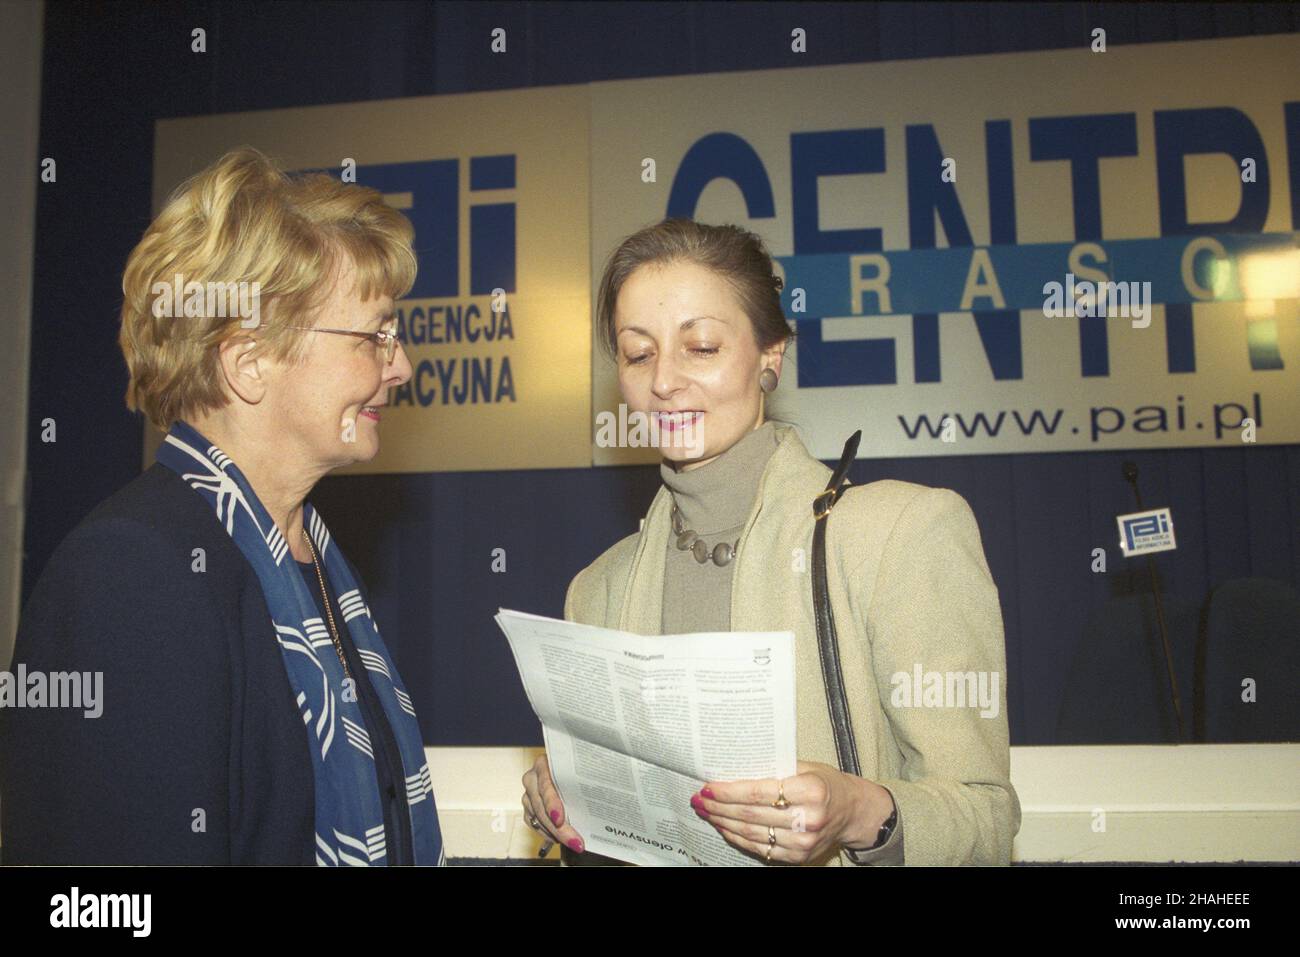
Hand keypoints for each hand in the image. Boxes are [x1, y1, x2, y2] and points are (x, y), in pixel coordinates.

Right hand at [521, 752, 584, 853]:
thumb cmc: (573, 767)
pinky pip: (534, 824)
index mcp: (544, 764)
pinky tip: (560, 838)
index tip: (560, 819)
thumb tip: (601, 798)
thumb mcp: (578, 768)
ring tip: (574, 842)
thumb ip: (582, 780)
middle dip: (559, 828)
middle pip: (541, 806)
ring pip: (537, 818)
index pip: (545, 785)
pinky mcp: (528, 807)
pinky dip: (548, 833)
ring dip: (555, 833)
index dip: (552, 804)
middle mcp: (532, 778)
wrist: (564, 769)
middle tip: (575, 841)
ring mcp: (528, 793)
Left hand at [691, 760, 893, 864]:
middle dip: (719, 808)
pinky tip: (724, 826)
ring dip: (723, 823)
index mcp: (811, 790)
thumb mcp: (804, 766)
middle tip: (698, 799)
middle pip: (751, 815)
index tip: (708, 787)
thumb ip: (772, 768)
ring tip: (706, 812)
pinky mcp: (799, 857)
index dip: (729, 792)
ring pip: (752, 834)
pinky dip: (738, 837)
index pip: (759, 792)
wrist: (853, 811)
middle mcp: (809, 819)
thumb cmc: (825, 782)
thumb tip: (730, 770)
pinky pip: (760, 848)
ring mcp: (804, 842)